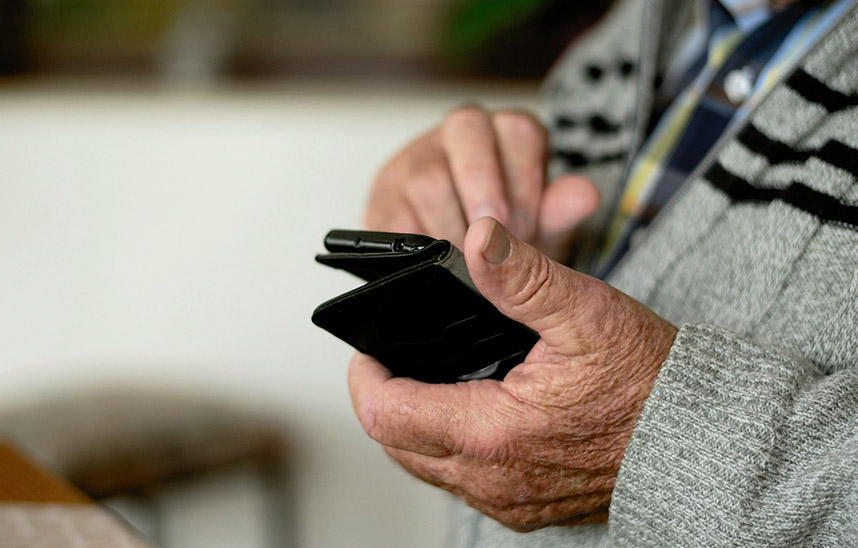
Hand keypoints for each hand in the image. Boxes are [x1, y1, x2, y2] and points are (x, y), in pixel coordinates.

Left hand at [348, 218, 676, 530]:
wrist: (702, 443)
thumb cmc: (652, 383)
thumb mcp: (588, 315)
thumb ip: (524, 278)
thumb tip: (478, 239)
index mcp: (493, 434)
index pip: (386, 415)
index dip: (365, 377)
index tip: (370, 348)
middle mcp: (492, 481)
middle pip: (397, 446)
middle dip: (385, 399)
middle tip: (396, 358)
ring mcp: (508, 501)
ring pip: (426, 467)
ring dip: (415, 425)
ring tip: (429, 378)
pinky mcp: (525, 507)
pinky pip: (462, 482)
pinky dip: (449, 447)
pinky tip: (470, 409)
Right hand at [365, 106, 598, 261]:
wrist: (458, 268)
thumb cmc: (505, 239)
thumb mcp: (540, 230)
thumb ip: (560, 213)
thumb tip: (585, 195)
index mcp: (504, 133)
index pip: (519, 129)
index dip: (525, 178)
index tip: (527, 226)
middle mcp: (457, 136)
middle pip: (465, 129)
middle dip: (484, 189)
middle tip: (495, 240)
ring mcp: (413, 162)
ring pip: (426, 175)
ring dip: (451, 225)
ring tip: (469, 263)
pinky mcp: (382, 200)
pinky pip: (392, 216)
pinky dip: (418, 246)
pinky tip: (436, 266)